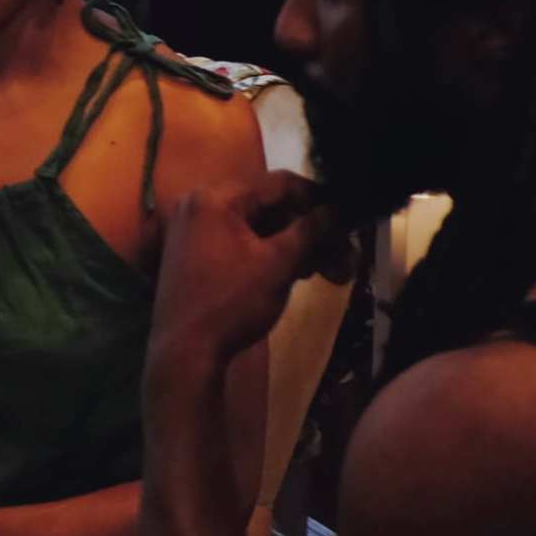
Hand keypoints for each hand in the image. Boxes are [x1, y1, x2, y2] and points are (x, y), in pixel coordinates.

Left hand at [149, 171, 335, 370]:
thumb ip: (311, 230)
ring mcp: (194, 229)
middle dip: (310, 231)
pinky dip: (269, 253)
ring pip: (258, 227)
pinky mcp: (195, 252)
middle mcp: (200, 204)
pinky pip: (241, 241)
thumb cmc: (232, 303)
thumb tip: (340, 209)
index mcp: (215, 197)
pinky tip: (299, 272)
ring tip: (332, 270)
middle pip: (270, 206)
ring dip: (294, 245)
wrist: (186, 352)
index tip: (349, 218)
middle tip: (345, 256)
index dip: (319, 199)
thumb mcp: (278, 264)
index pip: (280, 183)